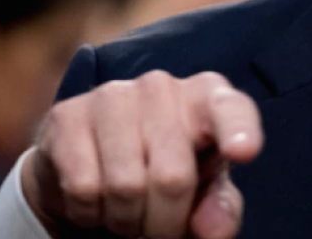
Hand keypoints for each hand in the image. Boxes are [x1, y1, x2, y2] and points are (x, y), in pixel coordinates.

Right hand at [22, 70, 263, 238]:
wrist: (89, 157)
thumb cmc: (166, 165)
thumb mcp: (203, 187)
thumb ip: (219, 206)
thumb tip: (215, 231)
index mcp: (207, 96)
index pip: (230, 109)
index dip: (239, 131)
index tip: (244, 152)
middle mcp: (162, 86)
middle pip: (173, 177)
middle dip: (165, 222)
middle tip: (159, 227)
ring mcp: (112, 95)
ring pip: (126, 186)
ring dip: (127, 219)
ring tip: (128, 211)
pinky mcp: (67, 115)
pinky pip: (84, 188)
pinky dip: (91, 212)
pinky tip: (97, 199)